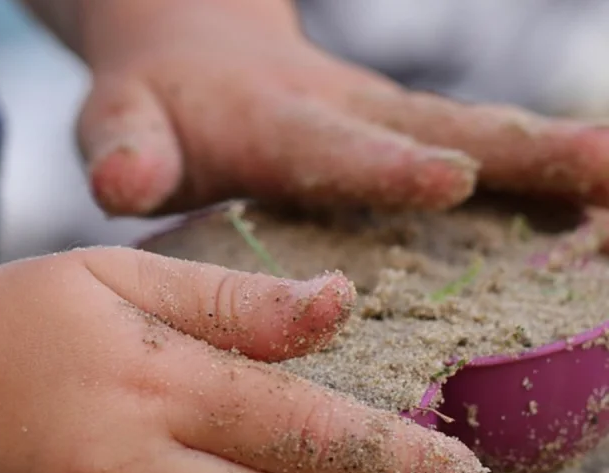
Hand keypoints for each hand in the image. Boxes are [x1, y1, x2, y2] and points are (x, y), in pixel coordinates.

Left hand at [71, 0, 608, 214]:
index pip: (331, 149)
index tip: (448, 180)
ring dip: (552, 157)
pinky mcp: (406, 139)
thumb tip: (126, 178)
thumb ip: (124, 149)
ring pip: (477, 135)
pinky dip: (543, 178)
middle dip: (517, 151)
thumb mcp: (119, 123)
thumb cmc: (153, 109)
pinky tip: (599, 207)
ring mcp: (384, 124)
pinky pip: (482, 154)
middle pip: (437, 128)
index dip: (385, 166)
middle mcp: (343, 115)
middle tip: (601, 166)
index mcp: (271, 124)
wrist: (190, 56)